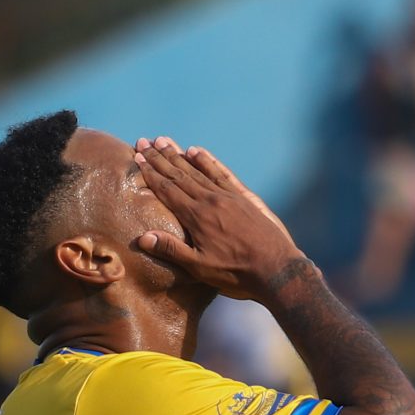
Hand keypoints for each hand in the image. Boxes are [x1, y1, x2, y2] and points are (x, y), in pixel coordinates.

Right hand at [133, 139, 307, 302]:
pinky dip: (207, 161)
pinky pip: (221, 173)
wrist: (277, 269)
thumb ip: (172, 250)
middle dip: (159, 158)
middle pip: (179, 174)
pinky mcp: (244, 197)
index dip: (150, 173)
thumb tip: (142, 237)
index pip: (167, 190)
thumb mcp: (200, 268)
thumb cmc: (236, 274)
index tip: (137, 158)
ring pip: (198, 170)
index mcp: (196, 217)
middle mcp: (210, 200)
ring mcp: (228, 196)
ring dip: (178, 154)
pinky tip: (197, 151)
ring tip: (164, 140)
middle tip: (143, 141)